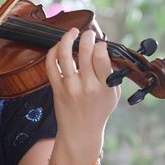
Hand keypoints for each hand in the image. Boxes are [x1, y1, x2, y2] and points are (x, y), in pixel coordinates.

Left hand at [44, 22, 119, 153]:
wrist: (80, 132)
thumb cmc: (99, 111)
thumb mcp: (113, 94)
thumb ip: (112, 73)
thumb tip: (106, 49)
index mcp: (104, 87)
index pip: (101, 56)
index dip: (101, 45)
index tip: (101, 45)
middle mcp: (86, 86)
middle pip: (85, 51)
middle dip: (87, 36)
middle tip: (88, 34)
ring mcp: (69, 87)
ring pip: (65, 55)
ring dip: (68, 38)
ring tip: (73, 32)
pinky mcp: (56, 89)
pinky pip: (51, 65)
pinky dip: (54, 51)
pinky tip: (60, 45)